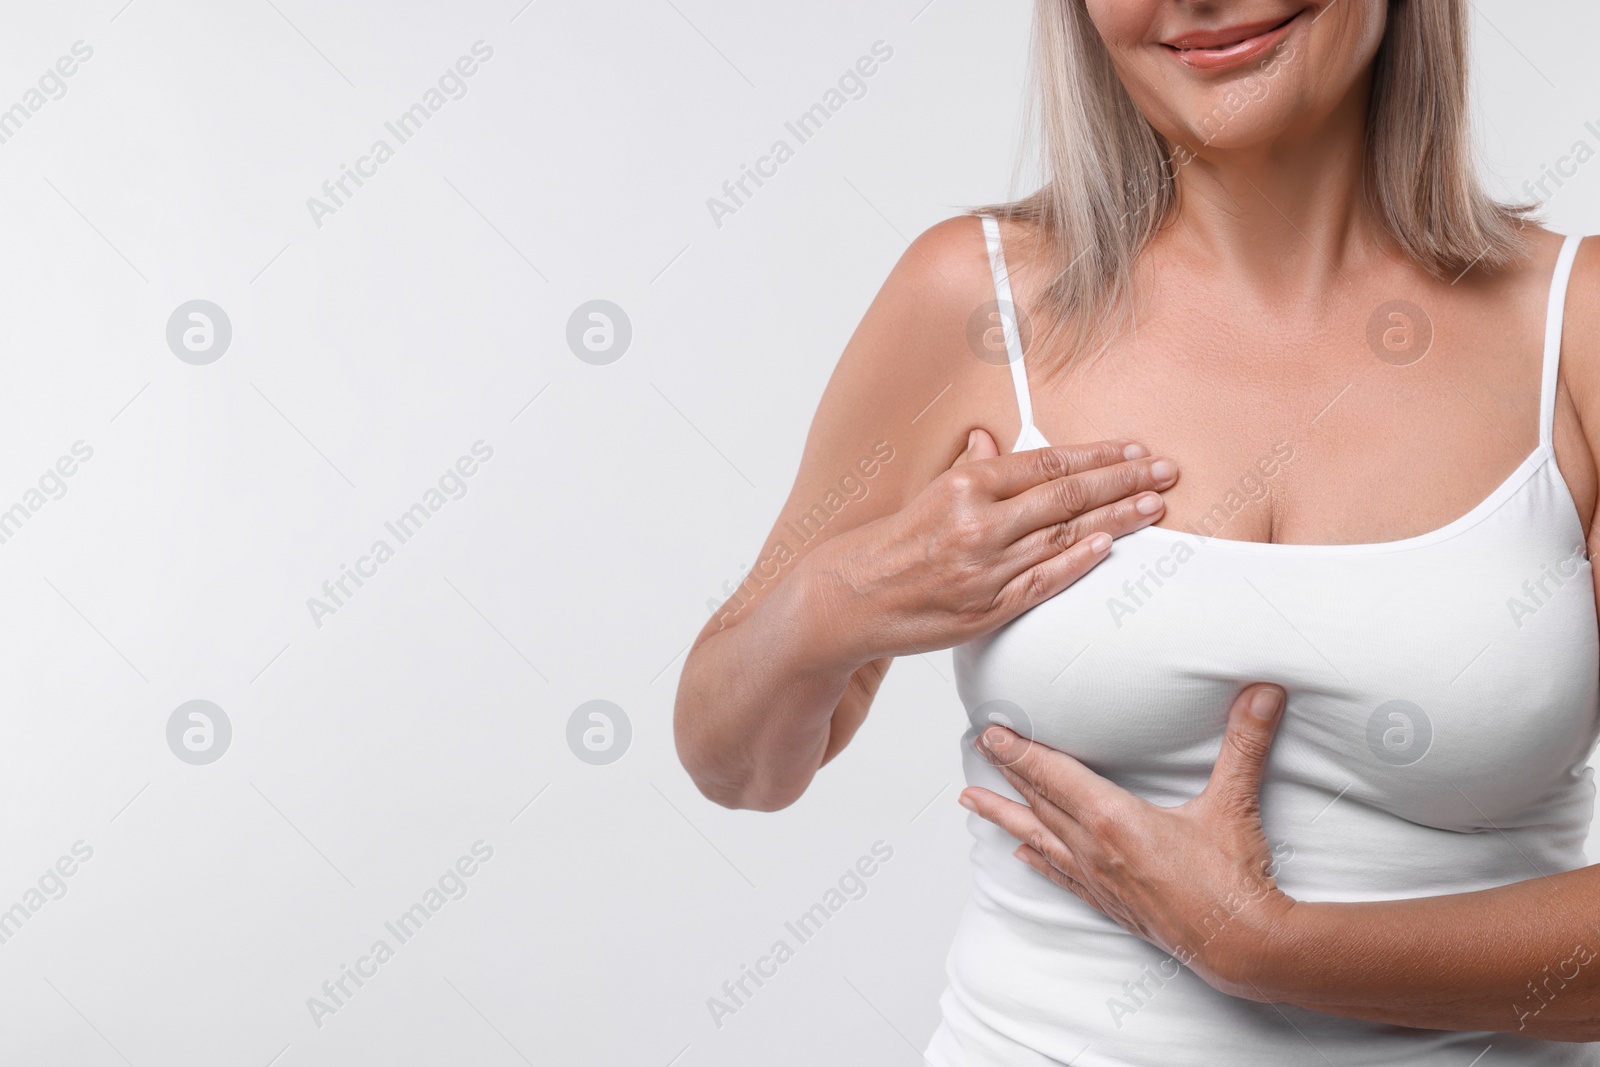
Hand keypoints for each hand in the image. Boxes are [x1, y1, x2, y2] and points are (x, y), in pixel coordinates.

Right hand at [800, 428, 1178, 668]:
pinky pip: (1044, 583)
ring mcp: (983, 570)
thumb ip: (969, 470)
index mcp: (964, 485)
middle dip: (1123, 481)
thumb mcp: (924, 495)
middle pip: (1067, 497)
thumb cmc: (885, 546)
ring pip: (1065, 538)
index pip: (1046, 464)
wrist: (844, 601)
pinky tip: (1111, 546)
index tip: (1134, 449)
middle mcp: (977, 524)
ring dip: (1117, 519)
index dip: (1096, 455)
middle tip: (1166, 471)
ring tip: (1155, 506)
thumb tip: (996, 441)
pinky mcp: (985, 611)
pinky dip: (1079, 564)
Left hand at [959, 683, 1294, 998]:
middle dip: (1007, 771)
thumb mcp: (1233, 803)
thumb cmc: (1233, 881)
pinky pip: (1062, 876)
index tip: (991, 733)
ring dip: (1005, 816)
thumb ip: (1246, 743)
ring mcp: (1099, 879)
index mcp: (1113, 819)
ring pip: (1039, 838)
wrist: (1241, 947)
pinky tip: (1022, 855)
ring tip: (972, 802)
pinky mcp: (1110, 903)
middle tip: (978, 747)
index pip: (1054, 775)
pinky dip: (1038, 860)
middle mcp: (1095, 849)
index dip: (1020, 751)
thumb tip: (1263, 692)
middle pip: (1039, 801)